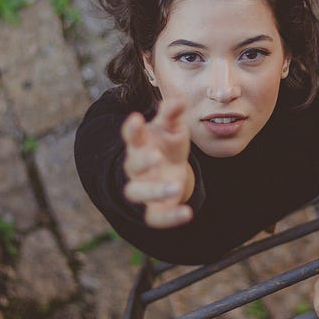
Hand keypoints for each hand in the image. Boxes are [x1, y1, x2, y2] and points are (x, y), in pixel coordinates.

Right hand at [121, 96, 194, 227]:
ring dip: (154, 191)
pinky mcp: (153, 209)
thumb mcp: (171, 127)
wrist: (171, 170)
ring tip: (175, 187)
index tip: (136, 119)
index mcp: (140, 144)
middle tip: (156, 156)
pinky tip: (187, 213)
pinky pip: (155, 217)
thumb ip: (172, 114)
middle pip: (132, 165)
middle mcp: (136, 168)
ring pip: (137, 193)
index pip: (131, 135)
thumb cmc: (167, 145)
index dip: (132, 128)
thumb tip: (179, 100)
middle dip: (142, 161)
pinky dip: (170, 218)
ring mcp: (143, 188)